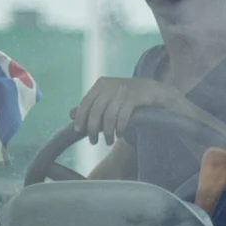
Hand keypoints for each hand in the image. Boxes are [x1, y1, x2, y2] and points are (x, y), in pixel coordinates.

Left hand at [69, 76, 186, 139]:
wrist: (155, 92)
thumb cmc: (128, 98)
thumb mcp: (108, 99)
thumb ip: (91, 106)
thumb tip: (70, 114)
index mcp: (101, 84)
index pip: (85, 102)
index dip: (80, 118)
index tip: (78, 131)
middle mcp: (111, 85)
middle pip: (96, 111)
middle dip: (93, 129)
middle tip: (93, 141)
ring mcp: (124, 90)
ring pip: (109, 115)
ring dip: (108, 132)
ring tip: (109, 141)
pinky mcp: (136, 97)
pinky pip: (123, 115)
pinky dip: (120, 127)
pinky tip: (120, 134)